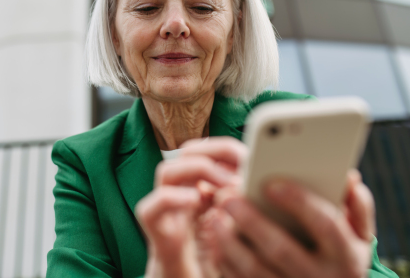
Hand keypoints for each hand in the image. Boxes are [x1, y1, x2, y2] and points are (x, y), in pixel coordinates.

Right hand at [135, 137, 247, 277]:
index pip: (208, 153)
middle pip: (187, 153)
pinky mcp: (160, 239)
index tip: (252, 154)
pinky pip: (150, 208)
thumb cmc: (223, 269)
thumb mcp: (244, 233)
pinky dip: (171, 198)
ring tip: (227, 183)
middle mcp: (184, 199)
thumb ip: (248, 207)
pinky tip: (196, 201)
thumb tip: (262, 183)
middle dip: (214, 150)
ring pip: (166, 171)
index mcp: (205, 194)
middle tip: (243, 162)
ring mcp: (170, 217)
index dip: (227, 148)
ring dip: (197, 168)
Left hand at [207, 170, 374, 277]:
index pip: (325, 225)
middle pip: (280, 248)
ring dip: (229, 241)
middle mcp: (320, 277)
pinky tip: (214, 239)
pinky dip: (225, 261)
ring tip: (215, 216)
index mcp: (346, 255)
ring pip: (255, 269)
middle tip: (227, 197)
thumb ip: (356, 205)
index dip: (299, 202)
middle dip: (250, 220)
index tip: (271, 184)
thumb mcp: (359, 234)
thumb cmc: (343, 253)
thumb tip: (349, 177)